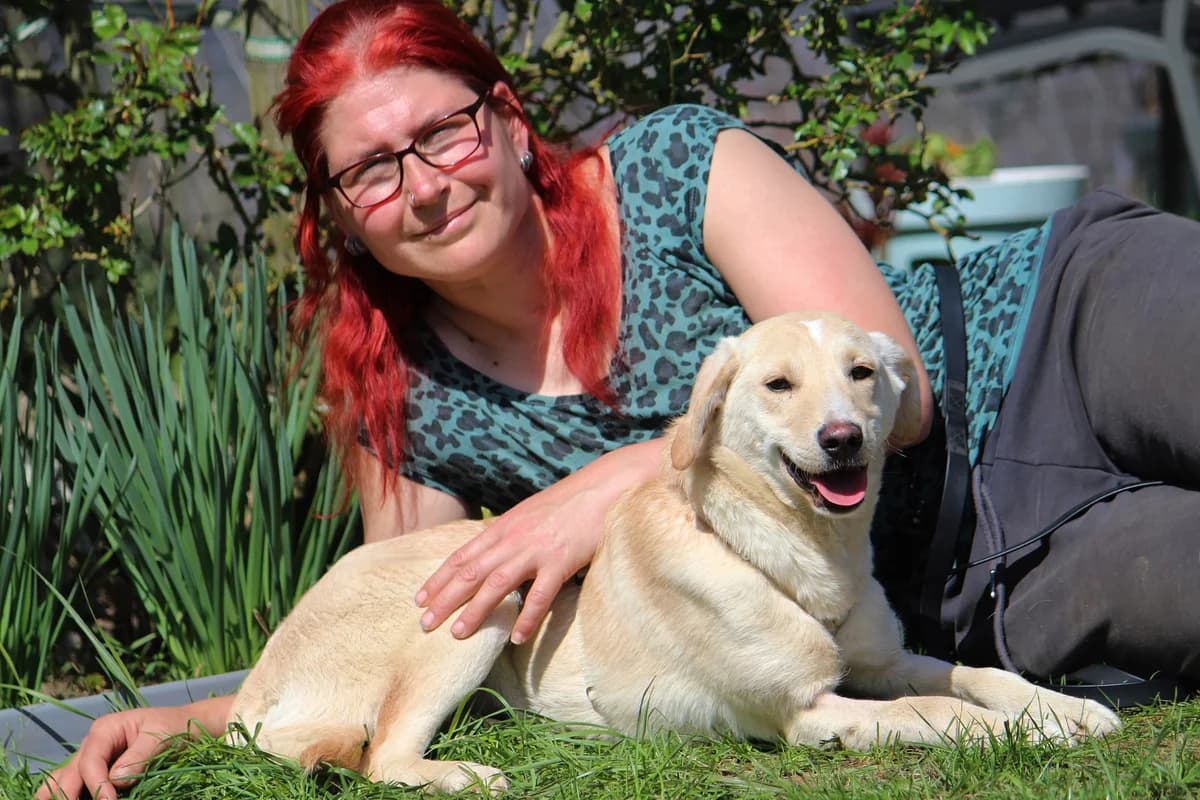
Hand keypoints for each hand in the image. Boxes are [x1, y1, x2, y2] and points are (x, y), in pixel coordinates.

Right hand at [35, 696, 230, 799]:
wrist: (186, 727)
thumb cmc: (174, 728)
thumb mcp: (160, 737)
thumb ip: (138, 757)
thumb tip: (116, 780)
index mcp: (105, 730)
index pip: (90, 762)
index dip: (96, 785)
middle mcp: (92, 744)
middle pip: (71, 773)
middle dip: (67, 794)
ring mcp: (93, 758)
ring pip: (66, 778)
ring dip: (60, 793)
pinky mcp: (99, 772)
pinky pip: (79, 784)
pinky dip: (72, 793)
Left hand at [415, 440, 662, 644]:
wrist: (605, 487)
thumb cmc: (570, 502)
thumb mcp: (531, 513)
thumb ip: (512, 534)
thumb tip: (496, 555)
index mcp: (504, 527)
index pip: (463, 555)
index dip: (439, 578)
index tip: (420, 598)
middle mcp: (513, 538)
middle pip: (470, 572)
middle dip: (445, 599)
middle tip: (424, 624)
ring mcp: (536, 550)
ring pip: (496, 584)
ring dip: (475, 611)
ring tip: (457, 634)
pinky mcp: (561, 561)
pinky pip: (540, 596)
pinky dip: (527, 618)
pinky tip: (517, 638)